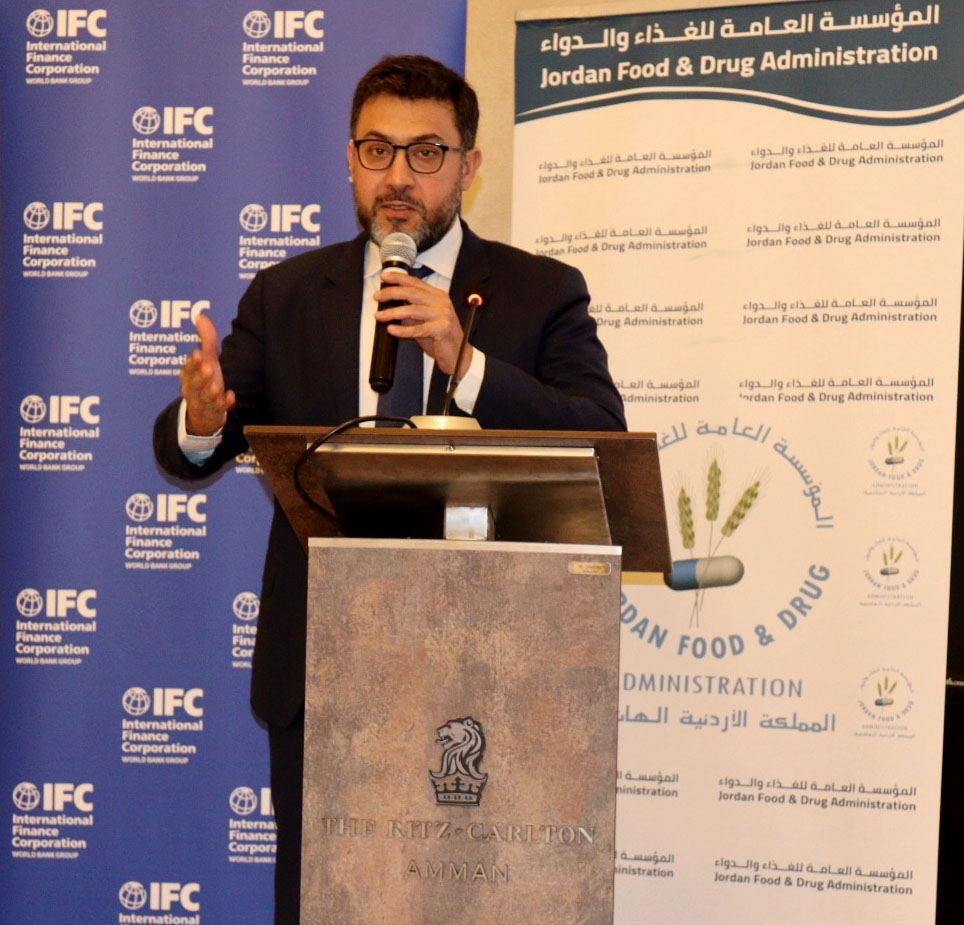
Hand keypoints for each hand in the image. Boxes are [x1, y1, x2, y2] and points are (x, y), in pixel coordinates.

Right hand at [180, 313, 234, 434]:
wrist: (203, 414)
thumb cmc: (205, 381)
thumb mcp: (207, 360)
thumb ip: (206, 339)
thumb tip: (200, 316)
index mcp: (189, 375)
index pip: (188, 368)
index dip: (192, 362)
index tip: (197, 354)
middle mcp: (193, 389)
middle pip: (194, 383)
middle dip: (200, 376)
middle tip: (208, 368)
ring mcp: (203, 402)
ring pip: (204, 398)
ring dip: (210, 392)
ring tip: (216, 387)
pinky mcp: (213, 413)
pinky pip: (218, 411)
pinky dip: (224, 405)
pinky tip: (230, 398)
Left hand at [373, 270, 472, 377]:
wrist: (458, 354)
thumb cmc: (440, 338)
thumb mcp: (425, 320)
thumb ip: (412, 310)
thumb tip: (392, 303)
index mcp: (438, 296)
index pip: (416, 282)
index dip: (399, 278)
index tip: (385, 276)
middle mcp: (441, 302)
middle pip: (412, 292)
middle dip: (392, 293)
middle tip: (378, 296)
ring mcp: (443, 315)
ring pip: (413, 310)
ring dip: (393, 312)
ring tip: (379, 315)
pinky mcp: (442, 329)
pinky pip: (418, 329)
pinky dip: (402, 330)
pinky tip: (392, 329)